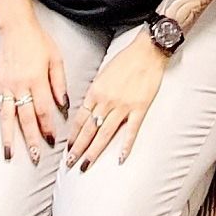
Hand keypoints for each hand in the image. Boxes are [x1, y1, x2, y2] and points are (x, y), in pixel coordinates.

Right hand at [0, 16, 68, 164]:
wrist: (16, 27)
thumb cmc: (39, 41)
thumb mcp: (56, 58)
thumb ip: (60, 82)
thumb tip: (64, 104)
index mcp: (37, 80)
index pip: (43, 110)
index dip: (48, 127)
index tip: (52, 141)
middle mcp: (20, 86)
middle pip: (26, 118)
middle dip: (31, 139)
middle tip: (35, 157)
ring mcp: (4, 86)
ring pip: (6, 116)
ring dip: (7, 136)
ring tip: (9, 154)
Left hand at [65, 32, 166, 170]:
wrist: (147, 51)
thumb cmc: (125, 59)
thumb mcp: (103, 73)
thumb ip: (96, 92)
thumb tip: (88, 109)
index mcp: (95, 91)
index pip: (80, 119)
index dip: (73, 135)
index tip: (67, 149)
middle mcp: (106, 101)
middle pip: (89, 129)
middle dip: (78, 148)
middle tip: (71, 163)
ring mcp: (123, 106)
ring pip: (104, 133)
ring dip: (94, 151)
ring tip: (86, 165)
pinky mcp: (139, 108)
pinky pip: (131, 130)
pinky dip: (126, 145)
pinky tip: (120, 158)